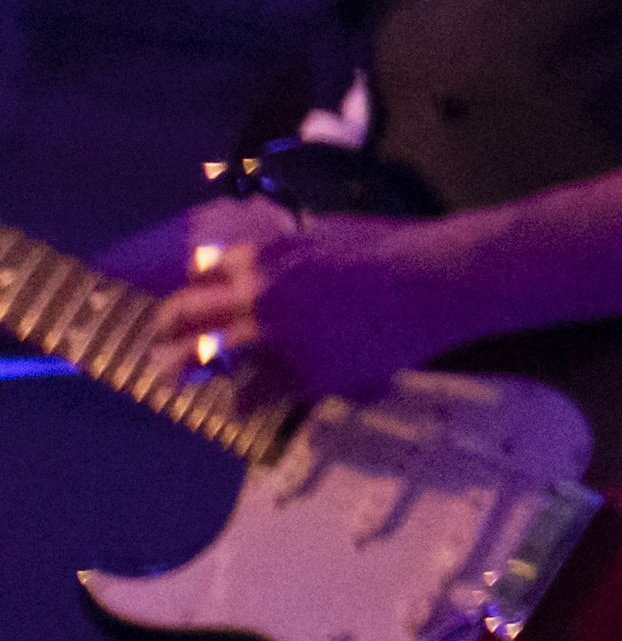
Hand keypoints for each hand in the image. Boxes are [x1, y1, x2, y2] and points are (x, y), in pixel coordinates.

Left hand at [166, 211, 472, 412]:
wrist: (442, 280)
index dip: (192, 291)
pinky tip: (238, 408)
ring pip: (209, 358)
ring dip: (184, 369)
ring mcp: (280, 338)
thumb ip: (290, 251)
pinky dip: (245, 402)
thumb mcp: (331, 232)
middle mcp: (259, 297)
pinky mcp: (307, 373)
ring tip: (174, 379)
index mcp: (265, 257)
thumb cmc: (397, 247)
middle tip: (161, 342)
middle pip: (185, 314)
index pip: (201, 274)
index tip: (187, 304)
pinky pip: (259, 394)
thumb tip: (271, 261)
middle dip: (167, 329)